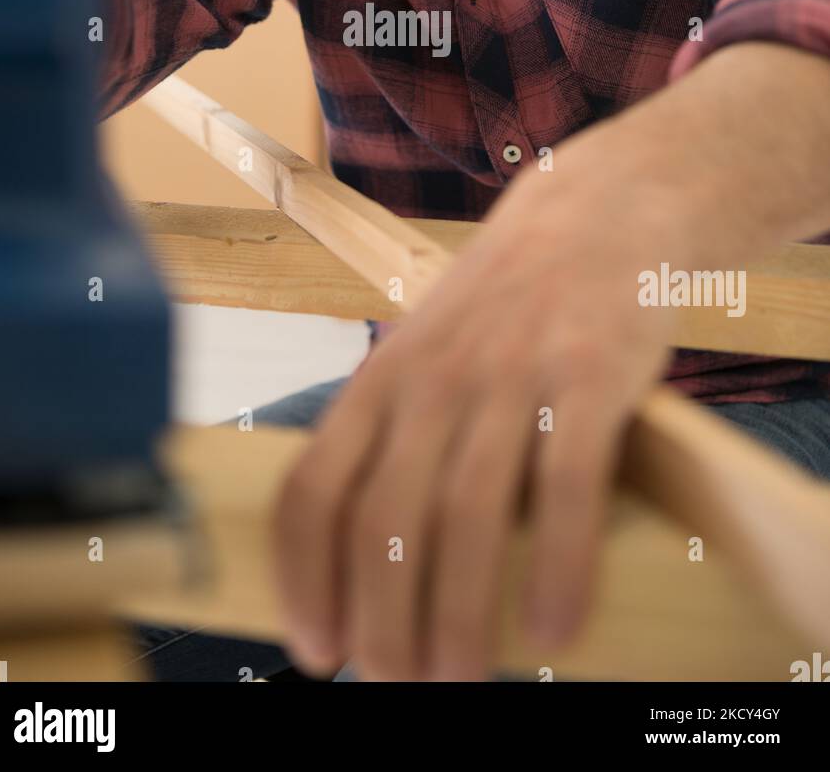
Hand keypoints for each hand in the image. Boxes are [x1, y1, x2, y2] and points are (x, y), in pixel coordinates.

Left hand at [273, 161, 670, 681]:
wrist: (596, 214)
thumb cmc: (502, 307)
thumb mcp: (425, 354)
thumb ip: (397, 439)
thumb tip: (374, 568)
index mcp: (381, 379)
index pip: (314, 488)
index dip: (304, 581)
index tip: (316, 652)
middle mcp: (433, 377)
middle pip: (384, 519)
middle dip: (380, 622)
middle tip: (394, 686)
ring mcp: (512, 373)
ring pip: (466, 513)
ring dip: (458, 615)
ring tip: (460, 682)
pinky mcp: (590, 373)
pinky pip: (569, 486)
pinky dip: (560, 566)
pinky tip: (557, 631)